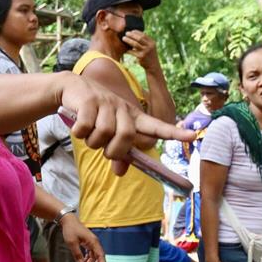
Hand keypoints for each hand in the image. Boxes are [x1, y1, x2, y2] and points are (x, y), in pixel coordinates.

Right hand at [58, 73, 194, 173]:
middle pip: (126, 136)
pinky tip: (77, 126)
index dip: (173, 132)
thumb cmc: (92, 115)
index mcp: (132, 117)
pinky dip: (79, 133)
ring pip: (104, 133)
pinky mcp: (89, 101)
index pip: (155, 126)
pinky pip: (86, 128)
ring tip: (87, 134)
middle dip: (112, 150)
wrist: (70, 88)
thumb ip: (116, 153)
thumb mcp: (106, 134)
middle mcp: (123, 109)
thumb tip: (120, 173)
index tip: (191, 136)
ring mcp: (106, 103)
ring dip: (92, 141)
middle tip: (102, 148)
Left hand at [59, 214, 105, 261]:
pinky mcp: (87, 243)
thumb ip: (77, 254)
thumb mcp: (72, 243)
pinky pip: (89, 253)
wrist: (68, 221)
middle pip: (98, 257)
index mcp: (93, 242)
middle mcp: (94, 242)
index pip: (100, 255)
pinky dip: (86, 259)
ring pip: (93, 256)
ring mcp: (91, 243)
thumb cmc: (70, 230)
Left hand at [122, 31, 159, 72]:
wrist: (153, 66)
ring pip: (135, 44)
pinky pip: (132, 52)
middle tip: (126, 33)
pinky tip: (124, 49)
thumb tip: (135, 35)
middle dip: (131, 35)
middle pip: (139, 38)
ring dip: (128, 40)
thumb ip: (145, 42)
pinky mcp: (141, 57)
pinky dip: (128, 50)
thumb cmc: (149, 55)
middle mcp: (150, 46)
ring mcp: (145, 51)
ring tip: (123, 38)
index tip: (131, 31)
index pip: (143, 35)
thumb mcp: (150, 47)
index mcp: (152, 42)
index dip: (136, 32)